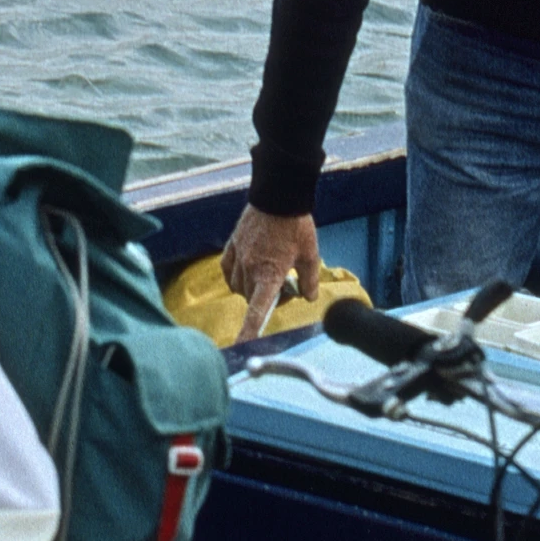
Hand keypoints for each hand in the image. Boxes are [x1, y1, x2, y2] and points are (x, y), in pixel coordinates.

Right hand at [221, 206, 323, 340]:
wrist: (278, 195)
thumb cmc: (296, 225)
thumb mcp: (311, 254)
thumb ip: (309, 280)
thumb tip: (308, 298)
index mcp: (269, 274)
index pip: (257, 309)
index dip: (249, 330)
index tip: (241, 345)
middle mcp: (249, 269)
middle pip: (252, 299)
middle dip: (266, 299)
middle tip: (286, 285)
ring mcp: (238, 257)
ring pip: (239, 287)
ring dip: (251, 288)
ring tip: (268, 275)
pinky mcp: (232, 246)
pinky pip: (228, 270)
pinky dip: (236, 276)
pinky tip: (247, 270)